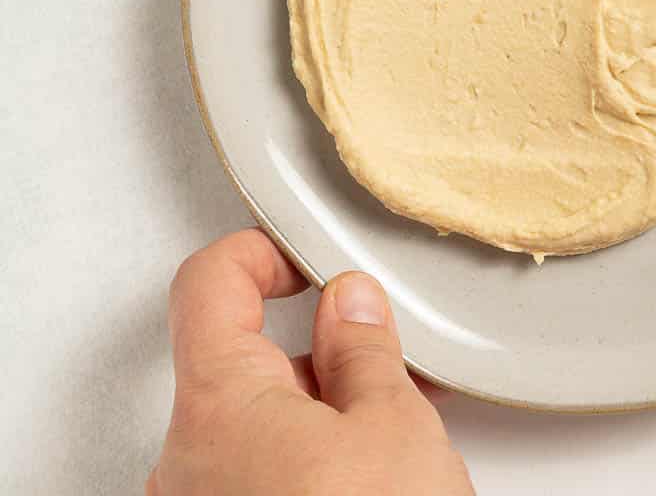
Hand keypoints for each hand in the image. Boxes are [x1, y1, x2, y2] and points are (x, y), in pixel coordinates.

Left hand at [148, 229, 474, 494]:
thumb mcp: (394, 424)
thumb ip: (365, 348)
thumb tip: (350, 304)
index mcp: (216, 406)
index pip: (209, 282)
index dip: (263, 254)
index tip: (310, 260)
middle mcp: (185, 464)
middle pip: (239, 366)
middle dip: (316, 355)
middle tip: (386, 361)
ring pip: (255, 432)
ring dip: (321, 417)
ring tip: (400, 436)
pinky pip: (259, 483)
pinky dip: (310, 468)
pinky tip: (374, 481)